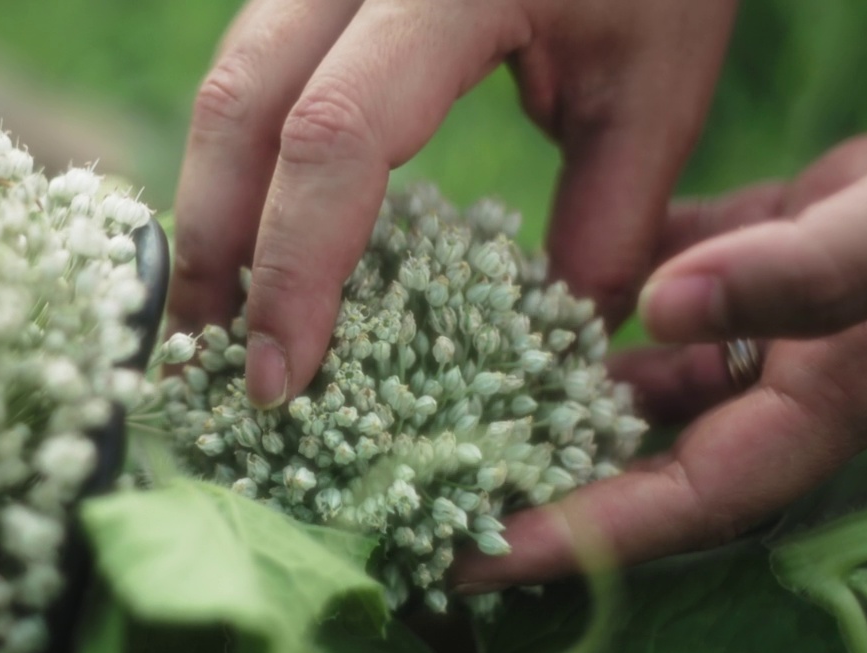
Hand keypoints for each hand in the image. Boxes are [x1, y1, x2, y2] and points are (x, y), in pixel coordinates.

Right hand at [168, 0, 737, 407]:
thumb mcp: (655, 87)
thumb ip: (611, 220)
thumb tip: (555, 349)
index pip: (333, 136)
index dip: (295, 264)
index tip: (284, 373)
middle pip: (239, 105)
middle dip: (215, 244)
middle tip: (211, 354)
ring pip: (227, 81)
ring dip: (211, 202)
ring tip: (217, 305)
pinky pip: (252, 64)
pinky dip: (240, 158)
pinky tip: (251, 224)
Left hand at [453, 135, 866, 591]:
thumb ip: (795, 278)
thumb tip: (660, 306)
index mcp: (802, 417)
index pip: (666, 506)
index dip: (567, 538)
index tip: (464, 553)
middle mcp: (771, 390)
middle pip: (633, 456)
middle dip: (536, 474)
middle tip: (427, 481)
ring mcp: (761, 330)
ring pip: (637, 375)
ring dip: (551, 379)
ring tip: (445, 386)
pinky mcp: (753, 265)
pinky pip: (658, 294)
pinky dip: (598, 289)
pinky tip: (525, 279)